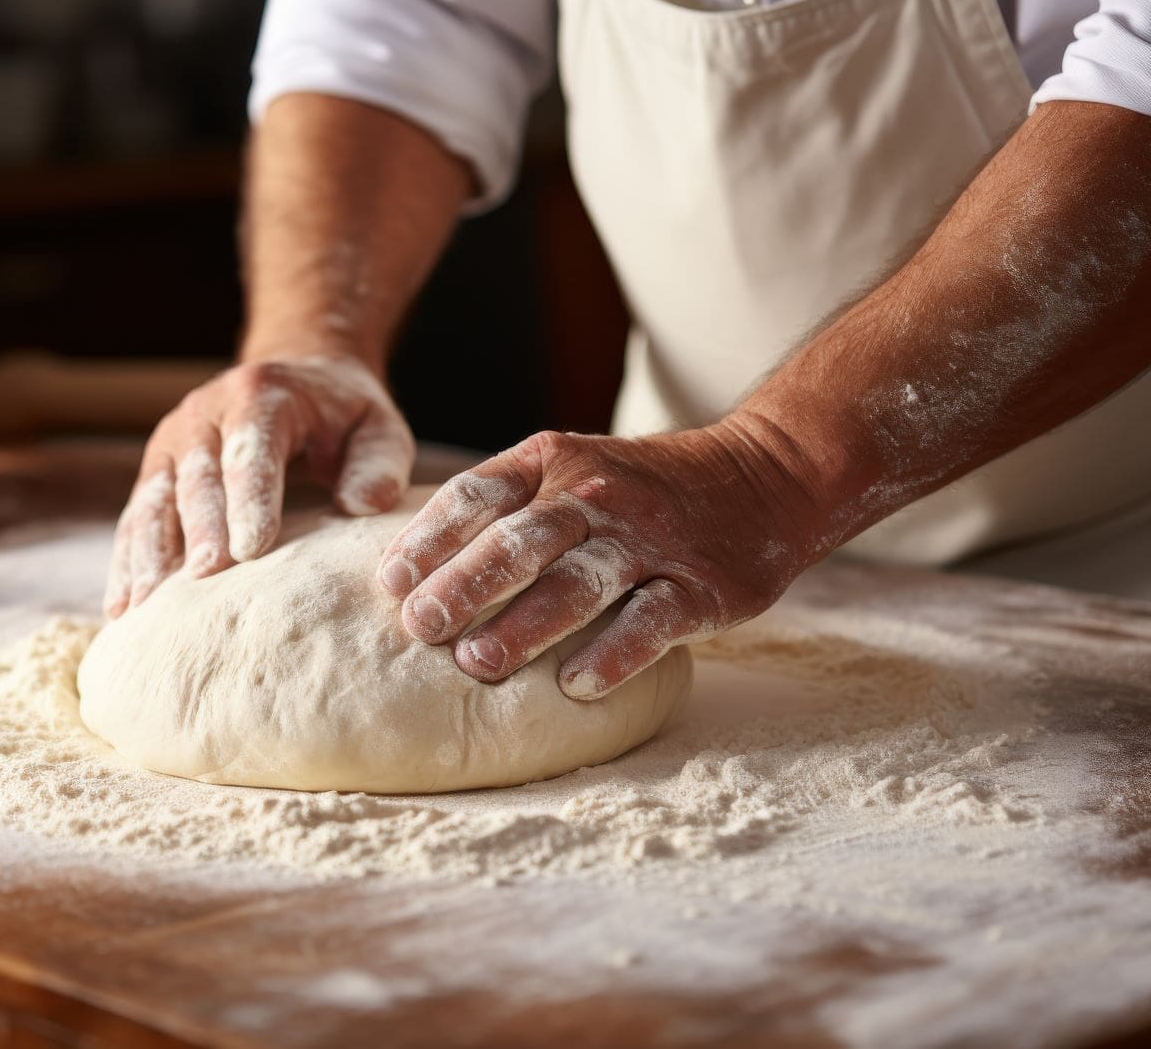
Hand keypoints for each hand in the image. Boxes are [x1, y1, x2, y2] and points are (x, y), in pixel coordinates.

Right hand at [106, 353, 413, 616]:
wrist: (295, 382)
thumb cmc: (342, 418)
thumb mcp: (378, 428)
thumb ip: (378, 464)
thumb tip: (360, 507)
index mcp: (259, 394)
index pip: (251, 449)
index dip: (249, 498)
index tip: (251, 548)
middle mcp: (204, 414)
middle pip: (197, 477)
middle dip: (200, 530)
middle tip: (205, 580)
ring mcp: (172, 444)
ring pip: (154, 501)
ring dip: (149, 554)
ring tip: (147, 607)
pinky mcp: (156, 474)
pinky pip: (135, 520)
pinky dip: (127, 563)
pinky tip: (123, 609)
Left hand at [375, 421, 826, 698]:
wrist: (762, 475)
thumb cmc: (639, 486)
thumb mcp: (571, 468)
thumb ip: (504, 506)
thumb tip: (411, 568)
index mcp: (555, 462)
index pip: (478, 496)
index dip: (429, 539)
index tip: (388, 585)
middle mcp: (598, 495)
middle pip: (521, 541)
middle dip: (464, 584)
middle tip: (420, 628)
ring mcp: (651, 540)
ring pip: (580, 583)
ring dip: (525, 625)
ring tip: (477, 663)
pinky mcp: (700, 586)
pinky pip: (652, 622)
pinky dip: (614, 654)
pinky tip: (575, 687)